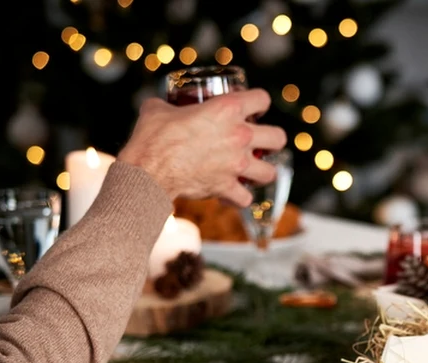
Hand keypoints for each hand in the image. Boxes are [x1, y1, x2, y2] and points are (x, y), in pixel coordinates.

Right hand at [117, 89, 287, 206]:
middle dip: (272, 140)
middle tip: (261, 142)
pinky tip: (231, 194)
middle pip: (279, 137)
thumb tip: (160, 105)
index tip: (255, 109)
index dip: (260, 102)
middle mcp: (239, 136)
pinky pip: (245, 199)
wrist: (148, 170)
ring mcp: (237, 165)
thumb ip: (167, 104)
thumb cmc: (152, 137)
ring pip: (270, 172)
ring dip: (262, 172)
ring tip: (252, 171)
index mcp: (226, 110)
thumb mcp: (158, 109)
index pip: (261, 98)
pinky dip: (239, 198)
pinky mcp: (228, 188)